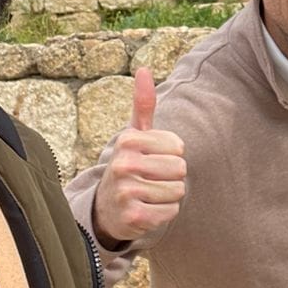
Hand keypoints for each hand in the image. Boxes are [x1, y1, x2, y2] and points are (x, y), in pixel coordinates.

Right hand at [91, 69, 185, 244]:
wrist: (106, 208)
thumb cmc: (129, 164)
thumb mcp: (134, 134)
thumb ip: (143, 104)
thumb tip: (143, 69)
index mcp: (127, 140)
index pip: (178, 147)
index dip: (171, 155)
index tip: (152, 159)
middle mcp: (123, 164)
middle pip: (180, 169)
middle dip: (172, 176)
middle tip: (151, 179)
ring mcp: (125, 192)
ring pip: (178, 192)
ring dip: (169, 196)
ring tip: (148, 194)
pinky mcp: (133, 218)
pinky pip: (171, 212)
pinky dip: (164, 213)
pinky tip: (147, 209)